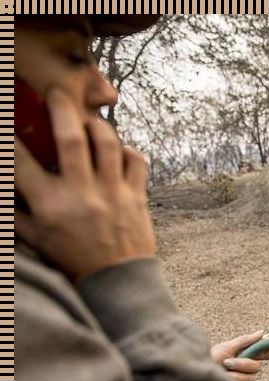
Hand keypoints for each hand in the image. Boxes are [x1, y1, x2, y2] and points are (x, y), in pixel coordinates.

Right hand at [15, 89, 155, 280]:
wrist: (117, 282)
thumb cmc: (73, 258)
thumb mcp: (37, 238)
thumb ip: (16, 212)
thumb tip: (6, 191)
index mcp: (50, 204)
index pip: (20, 162)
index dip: (9, 138)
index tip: (8, 121)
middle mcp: (81, 194)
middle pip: (71, 139)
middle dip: (62, 109)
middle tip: (56, 92)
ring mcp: (113, 193)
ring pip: (108, 144)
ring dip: (98, 126)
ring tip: (90, 120)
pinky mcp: (137, 196)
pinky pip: (137, 161)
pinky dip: (129, 150)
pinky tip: (119, 150)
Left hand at [210, 331, 268, 380]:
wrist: (193, 377)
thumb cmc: (208, 359)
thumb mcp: (226, 347)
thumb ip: (245, 340)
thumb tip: (262, 332)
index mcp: (244, 355)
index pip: (265, 354)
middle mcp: (245, 369)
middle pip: (256, 367)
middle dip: (242, 364)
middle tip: (226, 363)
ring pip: (249, 379)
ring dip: (233, 375)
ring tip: (220, 373)